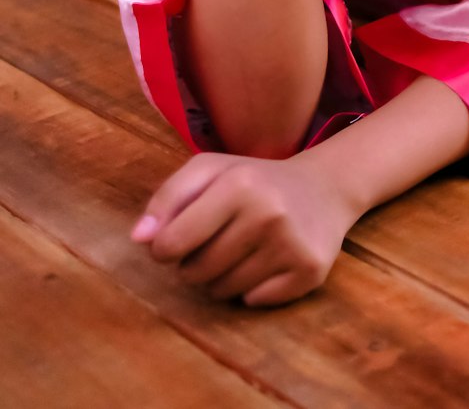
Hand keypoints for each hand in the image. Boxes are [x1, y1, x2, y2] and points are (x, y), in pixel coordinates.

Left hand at [131, 149, 355, 307]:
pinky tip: (265, 263)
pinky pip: (254, 302)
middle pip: (196, 272)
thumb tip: (139, 238)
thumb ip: (169, 197)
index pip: (172, 242)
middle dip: (194, 265)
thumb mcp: (211, 170)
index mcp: (239, 184)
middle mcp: (268, 214)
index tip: (174, 241)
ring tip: (240, 251)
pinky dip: (252, 291)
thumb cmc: (255, 180)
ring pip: (224, 292)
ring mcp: (291, 245)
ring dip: (221, 278)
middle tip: (214, 243)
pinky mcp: (310, 271)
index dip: (164, 249)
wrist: (325, 188)